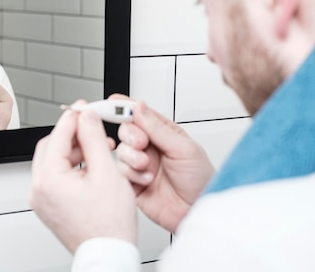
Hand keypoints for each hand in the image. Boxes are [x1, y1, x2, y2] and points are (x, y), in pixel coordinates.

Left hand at [30, 102, 137, 252]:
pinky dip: (71, 168)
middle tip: (92, 127)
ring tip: (99, 150)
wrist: (107, 255)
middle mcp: (38, 190)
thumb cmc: (108, 225)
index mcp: (48, 180)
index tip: (84, 108)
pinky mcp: (48, 206)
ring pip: (53, 161)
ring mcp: (41, 200)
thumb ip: (93, 139)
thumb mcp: (106, 172)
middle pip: (51, 147)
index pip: (57, 136)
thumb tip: (86, 117)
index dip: (73, 118)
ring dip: (74, 151)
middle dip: (73, 135)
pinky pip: (55, 177)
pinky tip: (91, 166)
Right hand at [115, 96, 214, 232]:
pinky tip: (147, 180)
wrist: (198, 212)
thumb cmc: (201, 180)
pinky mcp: (132, 182)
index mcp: (163, 133)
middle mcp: (149, 147)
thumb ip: (158, 128)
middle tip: (142, 143)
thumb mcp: (184, 148)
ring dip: (133, 158)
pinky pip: (120, 172)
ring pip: (120, 151)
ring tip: (148, 168)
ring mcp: (140, 164)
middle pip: (125, 130)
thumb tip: (139, 107)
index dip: (123, 107)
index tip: (113, 102)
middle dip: (130, 135)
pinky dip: (132, 175)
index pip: (139, 114)